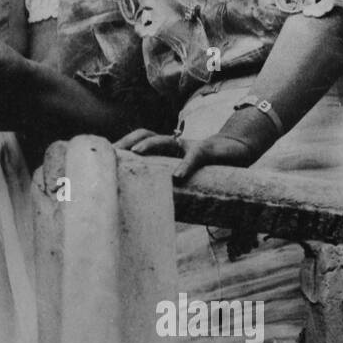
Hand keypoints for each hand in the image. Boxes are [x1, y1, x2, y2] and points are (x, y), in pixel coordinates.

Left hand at [115, 128, 257, 180]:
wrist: (239, 150)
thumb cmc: (207, 168)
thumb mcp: (185, 175)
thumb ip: (169, 185)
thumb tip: (148, 207)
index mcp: (165, 150)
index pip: (138, 142)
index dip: (121, 146)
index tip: (103, 157)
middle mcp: (173, 144)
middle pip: (144, 135)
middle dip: (126, 142)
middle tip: (111, 154)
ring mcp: (187, 145)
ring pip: (164, 140)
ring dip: (148, 146)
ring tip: (135, 155)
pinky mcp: (205, 150)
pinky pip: (194, 156)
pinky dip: (185, 165)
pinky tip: (177, 177)